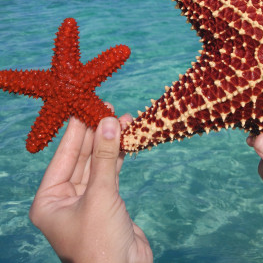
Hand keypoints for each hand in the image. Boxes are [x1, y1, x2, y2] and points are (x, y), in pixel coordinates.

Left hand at [29, 109, 152, 262]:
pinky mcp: (107, 202)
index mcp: (48, 201)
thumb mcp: (100, 195)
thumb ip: (104, 157)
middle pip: (80, 157)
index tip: (86, 107)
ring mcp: (86, 200)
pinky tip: (127, 138)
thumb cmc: (100, 243)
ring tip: (122, 119)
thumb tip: (108, 121)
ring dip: (110, 142)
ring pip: (97, 163)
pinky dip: (119, 156)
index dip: (76, 131)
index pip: (62, 157)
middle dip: (95, 134)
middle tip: (107, 109)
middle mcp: (64, 199)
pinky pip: (110, 172)